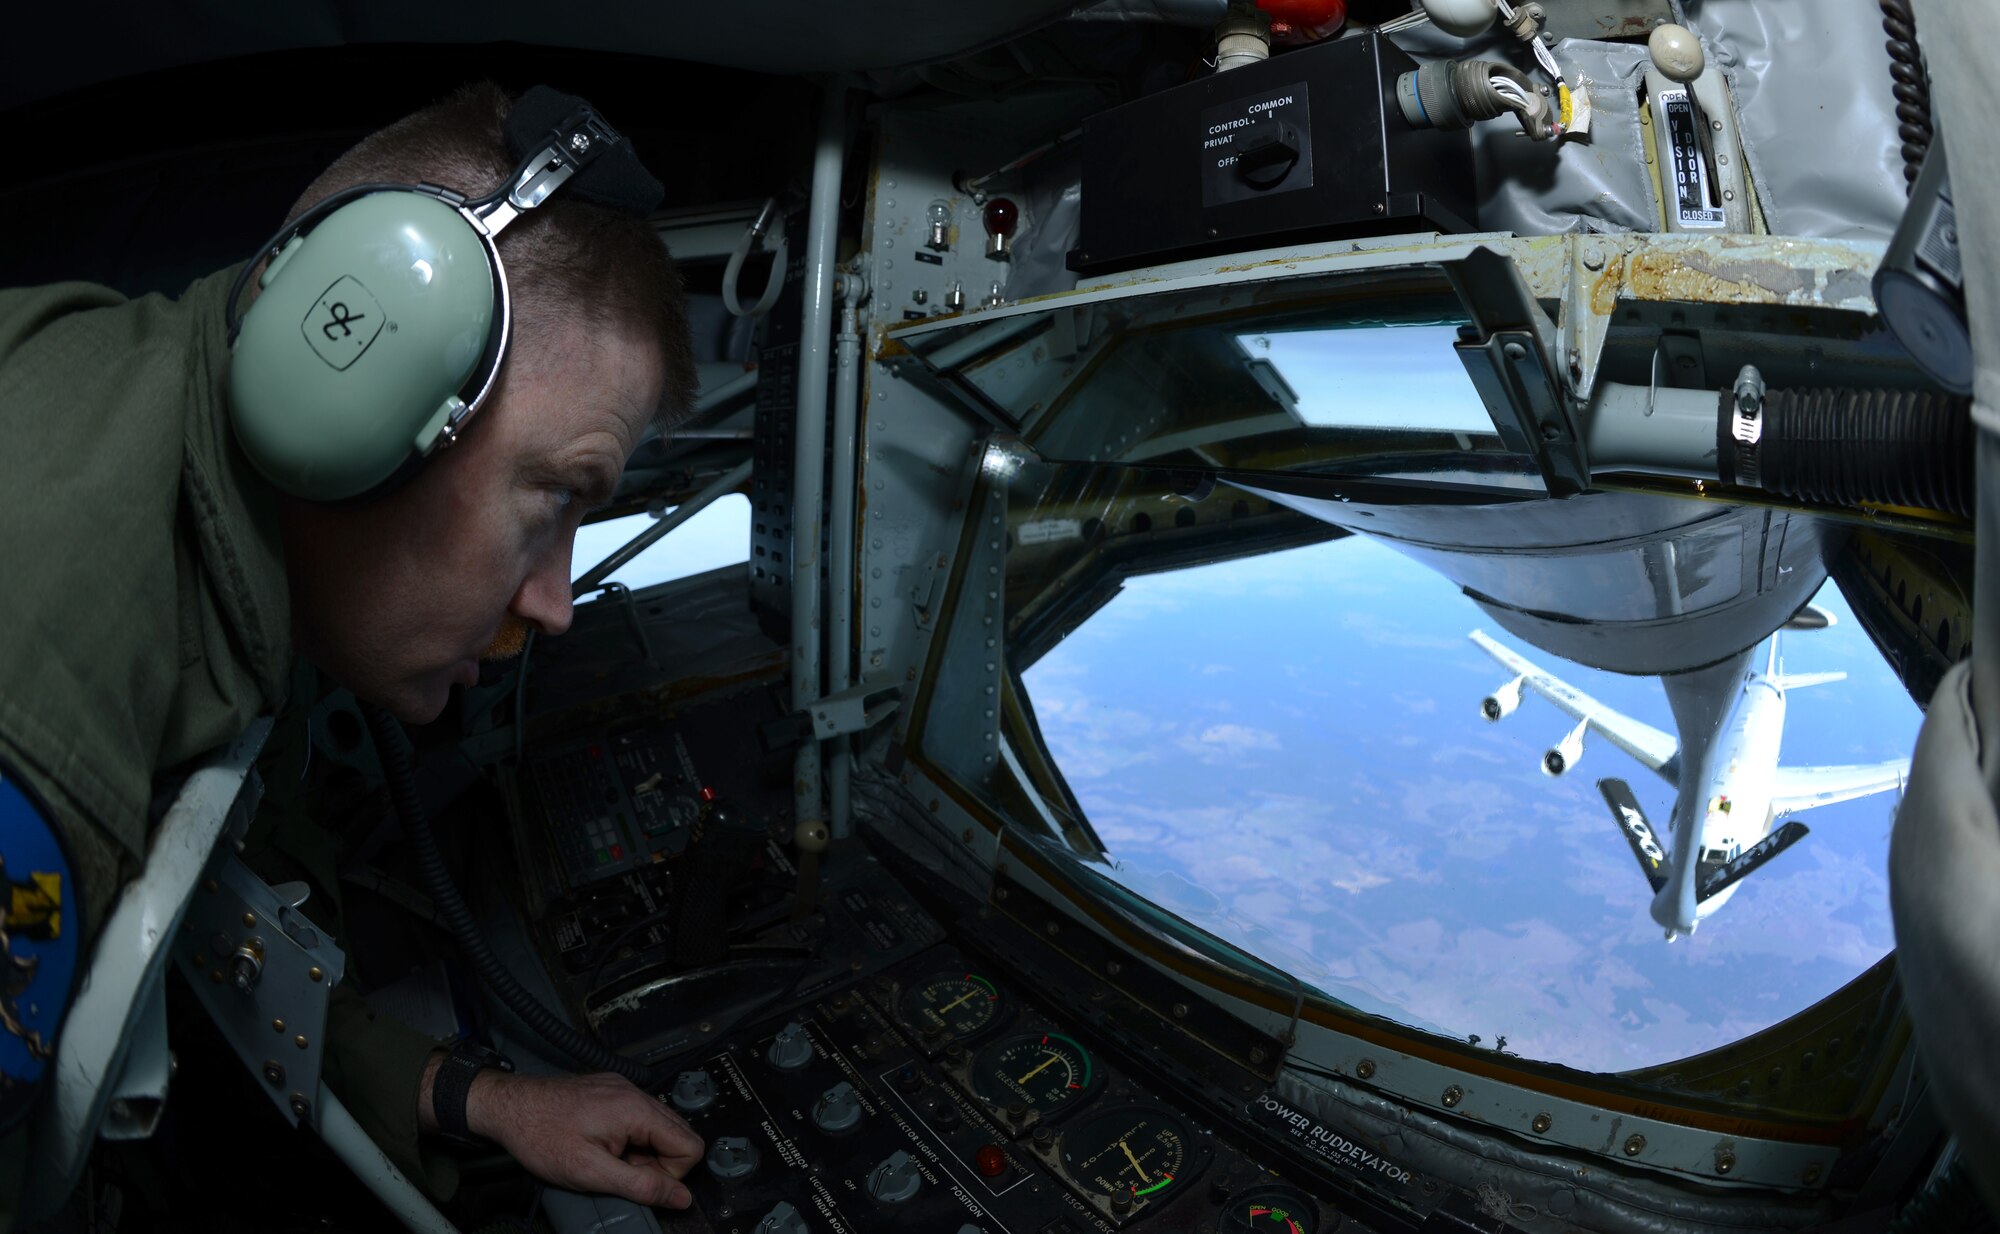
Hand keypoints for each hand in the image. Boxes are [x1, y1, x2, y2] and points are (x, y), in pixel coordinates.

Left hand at [428, 1063, 703, 1207]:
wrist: (509, 1107)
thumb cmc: (541, 1136)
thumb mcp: (591, 1173)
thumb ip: (641, 1185)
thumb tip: (680, 1197)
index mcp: (637, 1110)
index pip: (690, 1146)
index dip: (670, 1174)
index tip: (639, 1181)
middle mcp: (636, 1093)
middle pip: (679, 1134)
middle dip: (657, 1162)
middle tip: (621, 1172)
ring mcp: (624, 1088)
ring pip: (659, 1127)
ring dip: (642, 1151)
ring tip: (608, 1158)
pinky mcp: (611, 1089)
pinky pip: (640, 1116)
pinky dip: (629, 1136)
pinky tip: (601, 1144)